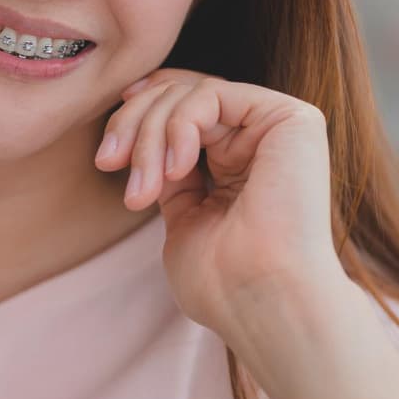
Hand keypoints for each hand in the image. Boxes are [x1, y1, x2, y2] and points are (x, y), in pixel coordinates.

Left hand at [94, 67, 345, 335]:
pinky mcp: (292, 119)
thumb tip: (136, 142)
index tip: (107, 152)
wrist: (262, 304)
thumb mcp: (182, 218)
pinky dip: (179, 125)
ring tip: (142, 189)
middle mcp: (262, 141)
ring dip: (149, 134)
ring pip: (190, 94)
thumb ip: (169, 175)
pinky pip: (212, 95)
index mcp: (240, 163)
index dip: (138, 115)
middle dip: (133, 124)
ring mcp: (278, 128)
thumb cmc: (223, 284)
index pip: (181, 113)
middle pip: (180, 96)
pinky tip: (175, 169)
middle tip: (108, 162)